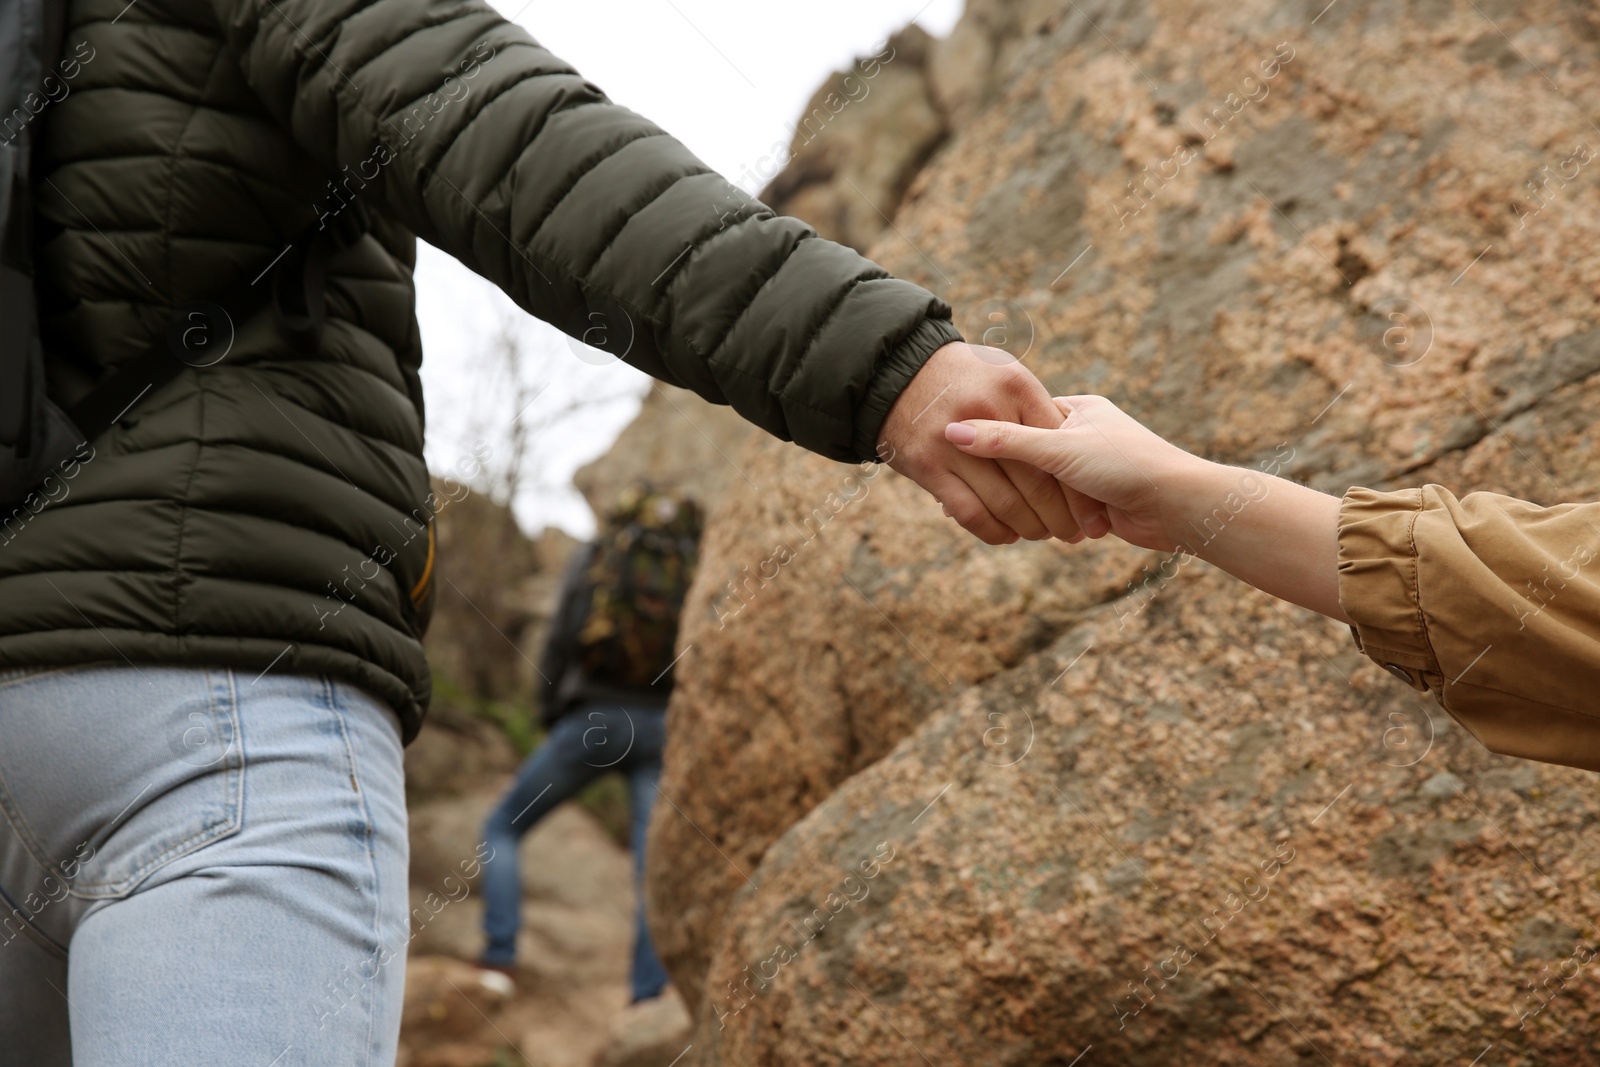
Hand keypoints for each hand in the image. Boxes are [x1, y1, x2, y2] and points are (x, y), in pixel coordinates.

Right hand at [876, 342, 1080, 544]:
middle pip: (1036, 477)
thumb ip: (1035, 411)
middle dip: (1060, 512)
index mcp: (1016, 386)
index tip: (1092, 506)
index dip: (1076, 479)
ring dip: (1029, 525)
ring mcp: (954, 439)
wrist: (892, 368)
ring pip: (1006, 500)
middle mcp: (987, 409)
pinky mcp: (928, 465)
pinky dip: (992, 529)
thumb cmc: (962, 375)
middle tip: (1073, 533)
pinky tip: (1006, 535)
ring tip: (1043, 534)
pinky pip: (969, 511)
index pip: (1057, 444)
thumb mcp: (1006, 380)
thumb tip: (1076, 448)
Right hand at [943, 394, 1204, 552]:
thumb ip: (1006, 442)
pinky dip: (1033, 516)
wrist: (1177, 506)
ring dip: (1017, 498)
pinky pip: (1051, 508)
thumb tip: (953, 432)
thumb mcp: (1058, 448)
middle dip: (998, 470)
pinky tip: (1004, 524)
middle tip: (956, 477)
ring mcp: (1085, 471)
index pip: (1020, 416)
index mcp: (1076, 410)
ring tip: (974, 502)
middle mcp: (1080, 437)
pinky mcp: (1090, 504)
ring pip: (1038, 484)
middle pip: (1026, 453)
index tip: (953, 443)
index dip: (989, 432)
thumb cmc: (1125, 464)